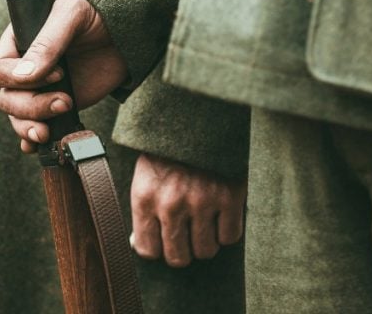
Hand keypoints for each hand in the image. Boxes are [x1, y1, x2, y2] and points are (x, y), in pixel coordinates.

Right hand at [0, 0, 127, 152]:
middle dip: (31, 107)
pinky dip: (33, 139)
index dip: (20, 78)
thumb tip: (26, 75)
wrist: (126, 29)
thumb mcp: (71, 14)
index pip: (0, 70)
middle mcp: (25, 68)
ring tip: (51, 130)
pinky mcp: (57, 104)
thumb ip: (48, 42)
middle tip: (64, 101)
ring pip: (18, 117)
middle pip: (8, 99)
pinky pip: (35, 126)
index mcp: (19, 42)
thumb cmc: (95, 11)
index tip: (58, 74)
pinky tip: (41, 143)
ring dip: (31, 126)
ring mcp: (41, 88)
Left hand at [130, 153, 245, 267]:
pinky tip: (222, 215)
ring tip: (205, 223)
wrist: (200, 114)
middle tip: (187, 235)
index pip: (148, 250)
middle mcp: (171, 203)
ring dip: (206, 241)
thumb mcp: (146, 175)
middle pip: (178, 258)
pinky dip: (227, 231)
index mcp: (145, 196)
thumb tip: (141, 244)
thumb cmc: (170, 149)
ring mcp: (202, 201)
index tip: (164, 239)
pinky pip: (230, 237)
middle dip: (183, 250)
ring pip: (206, 251)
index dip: (158, 249)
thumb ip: (144, 210)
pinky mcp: (230, 197)